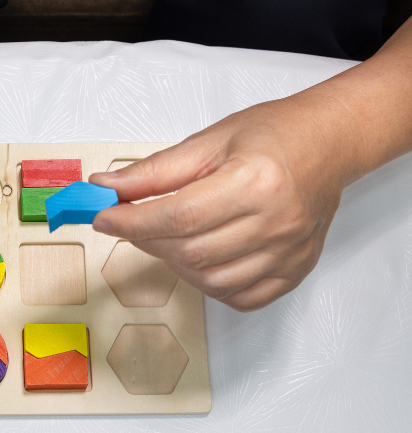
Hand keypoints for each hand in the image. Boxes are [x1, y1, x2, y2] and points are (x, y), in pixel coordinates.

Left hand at [88, 98, 348, 310]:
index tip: (103, 217)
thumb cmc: (273, 135)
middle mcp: (276, 221)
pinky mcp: (295, 270)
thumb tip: (108, 188)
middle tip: (129, 221)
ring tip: (166, 235)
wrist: (328, 144)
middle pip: (191, 251)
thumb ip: (155, 171)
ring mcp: (289, 251)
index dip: (132, 221)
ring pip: (210, 280)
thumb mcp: (208, 141)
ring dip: (173, 262)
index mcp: (255, 181)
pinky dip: (209, 283)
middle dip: (146, 239)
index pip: (178, 216)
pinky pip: (241, 297)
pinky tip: (199, 257)